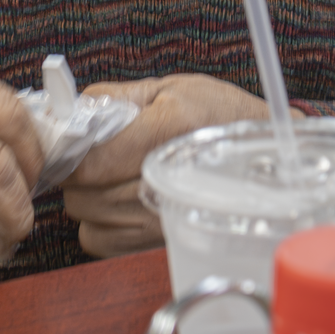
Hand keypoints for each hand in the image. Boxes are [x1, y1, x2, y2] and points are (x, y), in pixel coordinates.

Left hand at [62, 74, 279, 256]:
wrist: (267, 159)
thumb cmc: (222, 117)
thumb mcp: (173, 87)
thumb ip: (115, 98)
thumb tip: (67, 111)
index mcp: (170, 131)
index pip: (90, 160)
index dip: (70, 150)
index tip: (71, 140)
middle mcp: (167, 182)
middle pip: (81, 191)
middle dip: (80, 171)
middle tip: (99, 152)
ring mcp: (163, 221)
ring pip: (85, 217)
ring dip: (91, 195)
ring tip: (118, 173)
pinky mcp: (156, 245)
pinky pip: (98, 241)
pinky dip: (101, 222)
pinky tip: (124, 199)